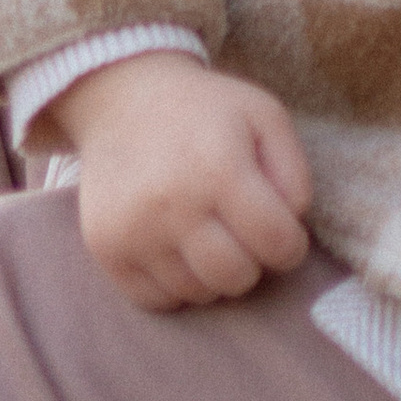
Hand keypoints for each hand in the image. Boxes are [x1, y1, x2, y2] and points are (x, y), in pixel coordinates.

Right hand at [55, 53, 311, 309]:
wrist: (124, 101)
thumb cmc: (206, 111)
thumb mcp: (264, 116)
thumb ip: (294, 171)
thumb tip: (293, 224)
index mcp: (219, 167)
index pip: (276, 243)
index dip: (291, 245)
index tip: (283, 233)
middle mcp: (172, 204)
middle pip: (236, 277)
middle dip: (253, 264)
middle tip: (245, 237)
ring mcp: (134, 231)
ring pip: (198, 293)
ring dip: (214, 275)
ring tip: (210, 236)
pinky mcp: (106, 249)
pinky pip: (158, 300)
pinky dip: (176, 285)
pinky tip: (178, 248)